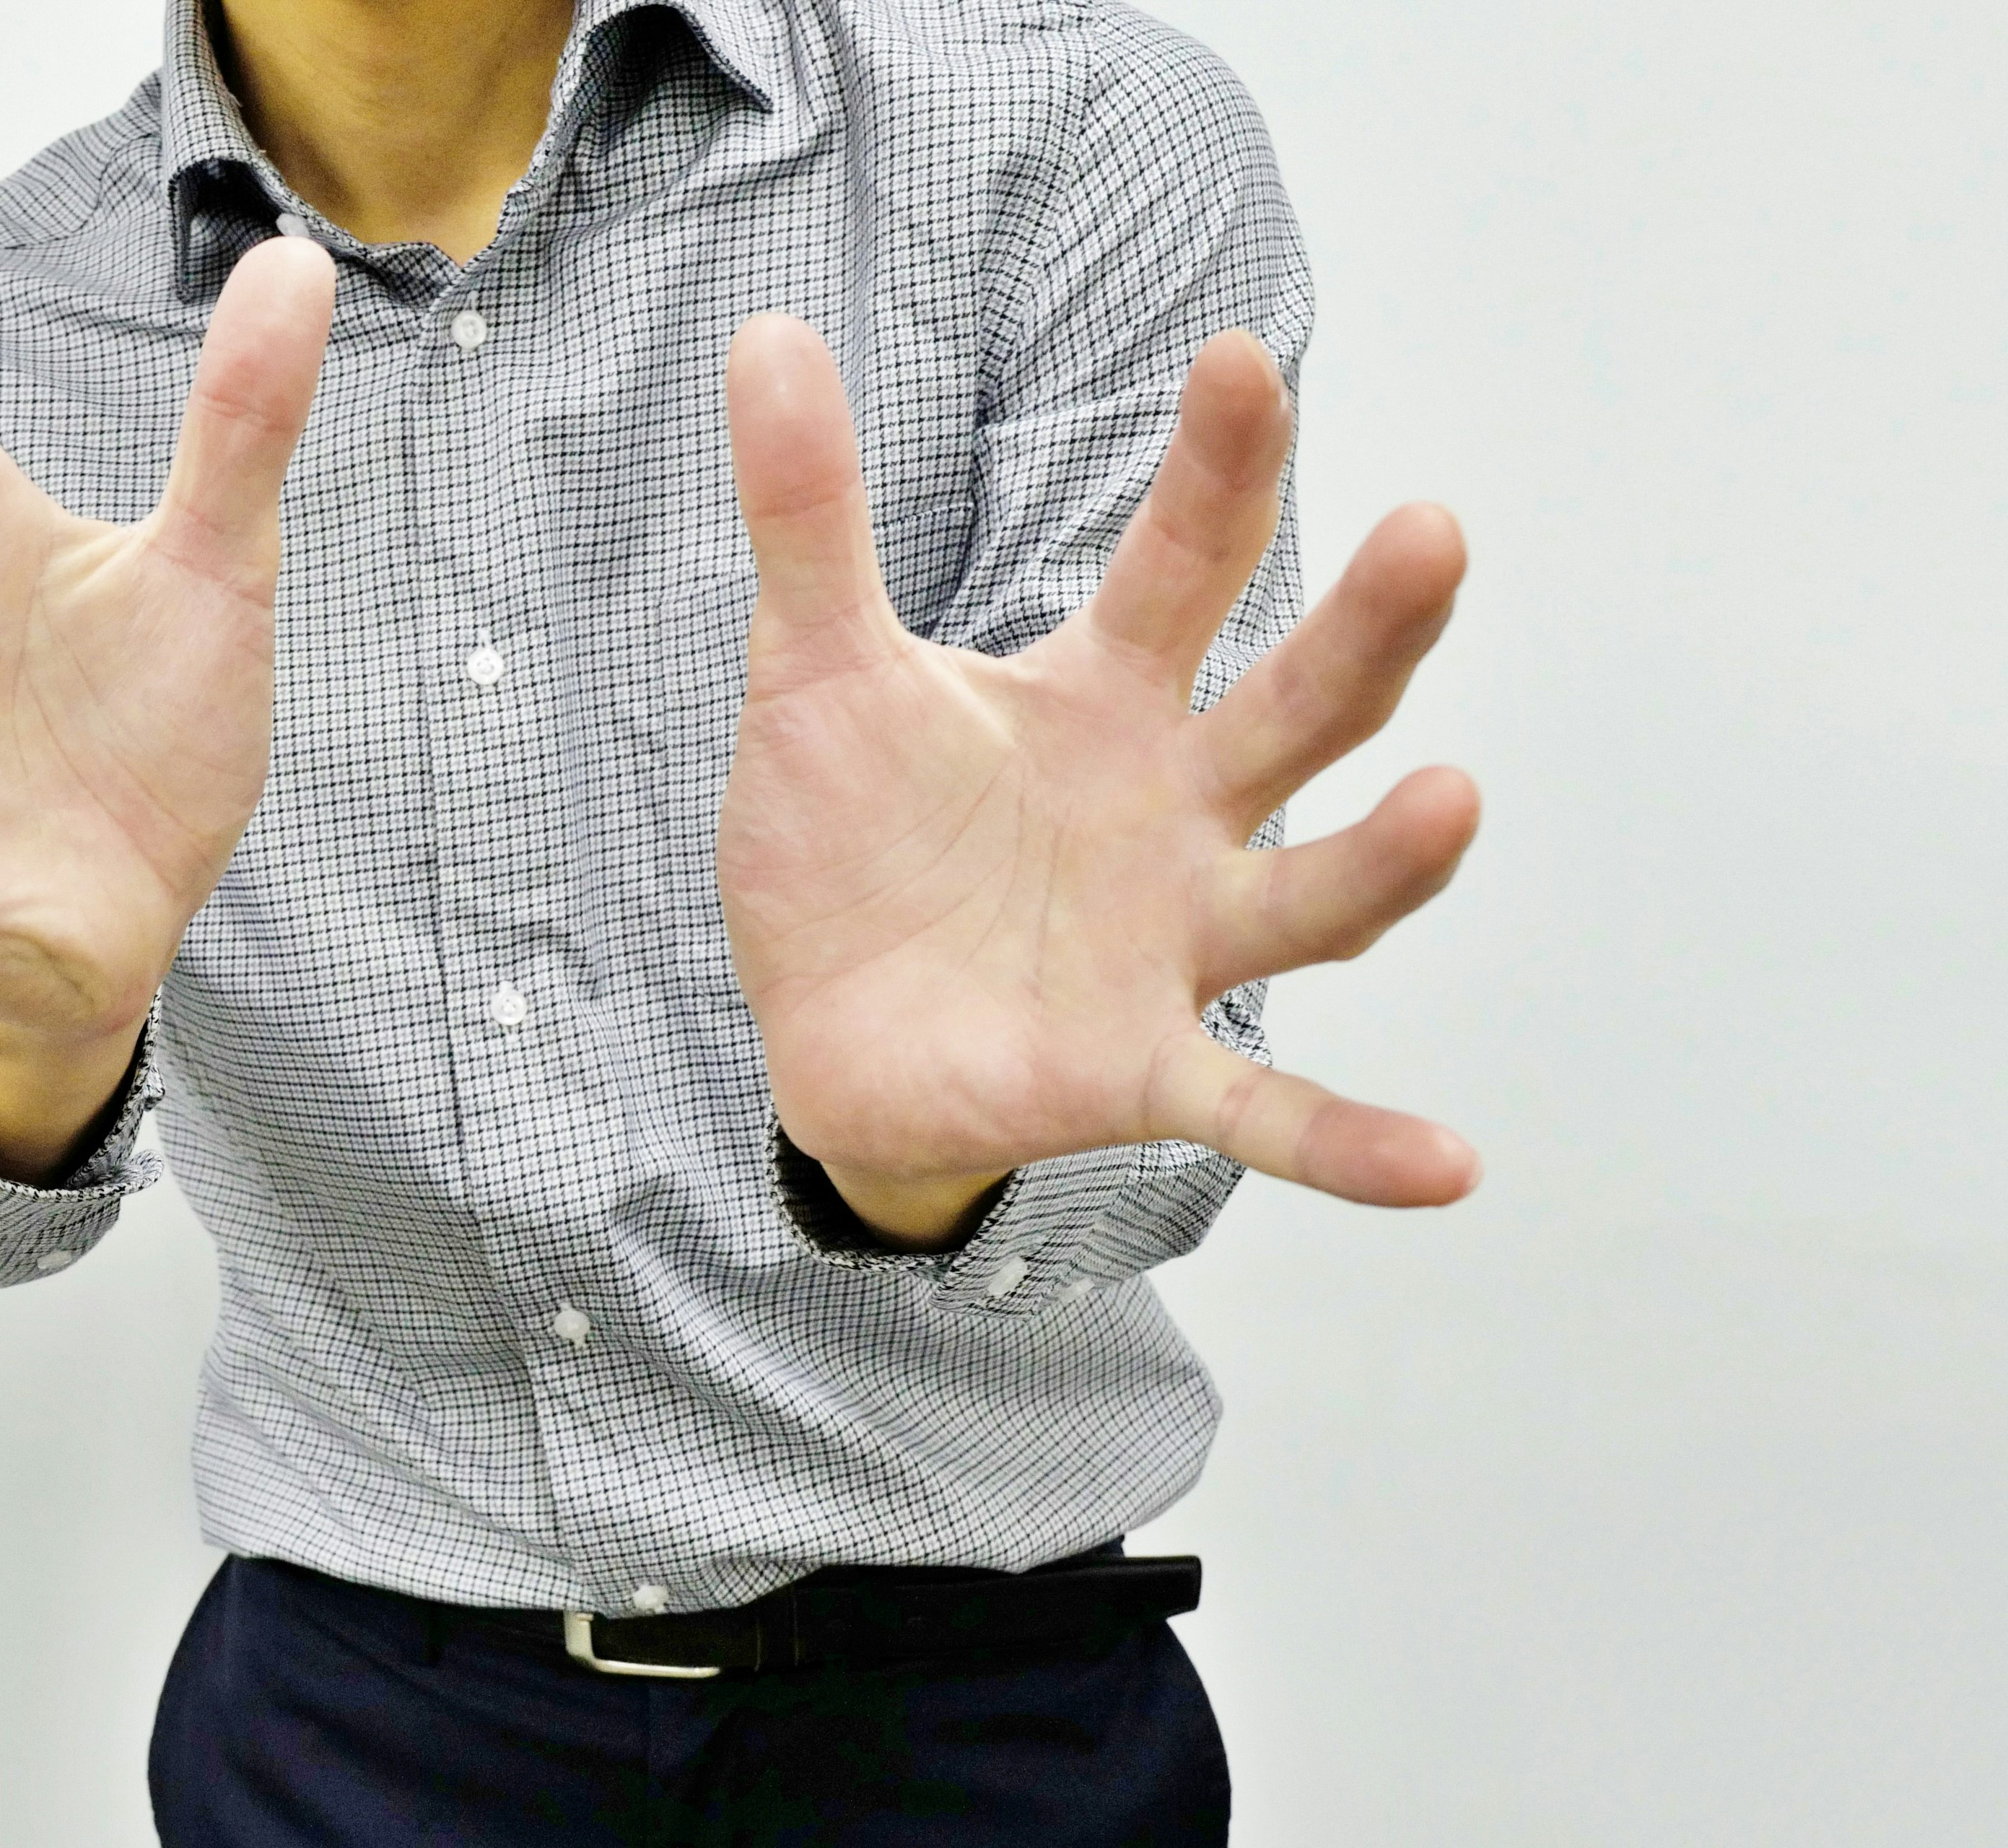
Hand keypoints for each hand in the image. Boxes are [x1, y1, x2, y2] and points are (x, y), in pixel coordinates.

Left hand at [716, 318, 1480, 1230]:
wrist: (822, 1022)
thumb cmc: (847, 839)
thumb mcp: (817, 668)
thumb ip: (809, 515)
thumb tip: (764, 334)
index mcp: (1104, 698)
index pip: (1184, 565)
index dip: (1218, 467)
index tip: (1239, 363)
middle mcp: (1174, 808)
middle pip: (1296, 711)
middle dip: (1366, 631)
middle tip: (1434, 535)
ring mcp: (1175, 941)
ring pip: (1309, 897)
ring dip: (1386, 859)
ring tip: (1454, 799)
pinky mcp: (1142, 1069)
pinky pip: (1266, 1113)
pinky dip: (1353, 1139)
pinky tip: (1451, 1166)